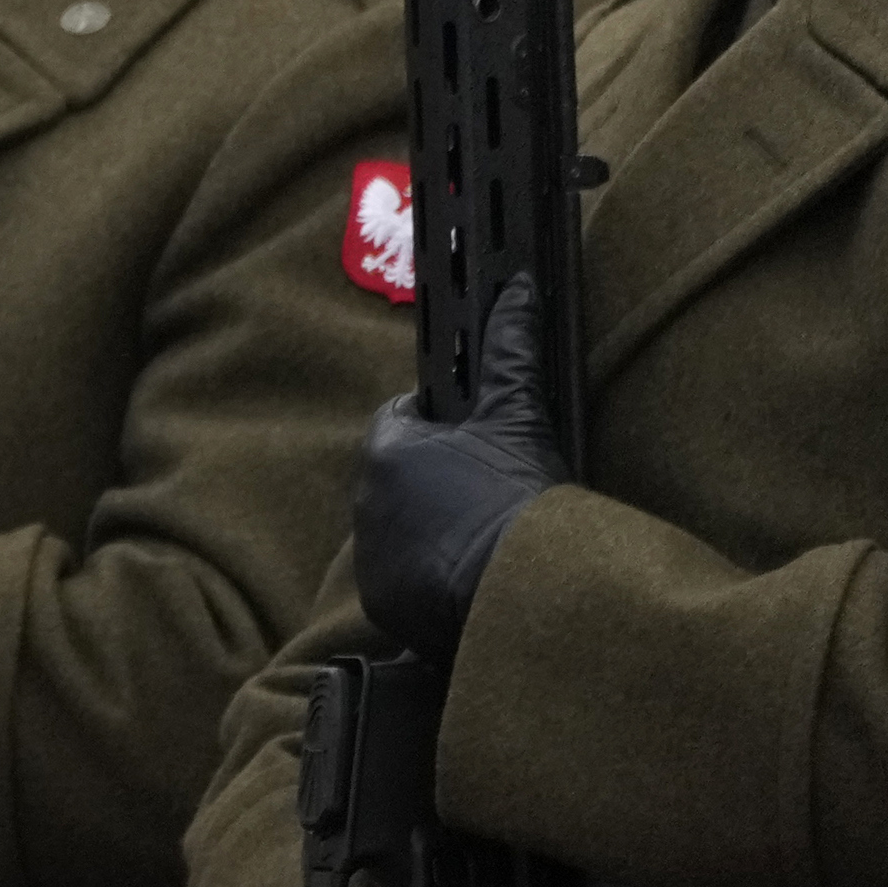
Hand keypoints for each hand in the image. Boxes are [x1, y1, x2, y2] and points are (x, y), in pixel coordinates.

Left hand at [357, 278, 566, 660]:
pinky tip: (466, 569)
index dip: (438, 424)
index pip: (401, 420)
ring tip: (481, 531)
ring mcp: (369, 553)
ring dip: (427, 525)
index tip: (472, 438)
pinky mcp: (382, 599)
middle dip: (432, 477)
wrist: (523, 583)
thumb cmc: (518, 493)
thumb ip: (510, 351)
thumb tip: (516, 288)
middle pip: (397, 475)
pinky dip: (425, 571)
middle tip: (485, 488)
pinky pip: (398, 575)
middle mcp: (363, 500)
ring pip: (396, 524)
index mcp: (386, 449)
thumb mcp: (518, 416)